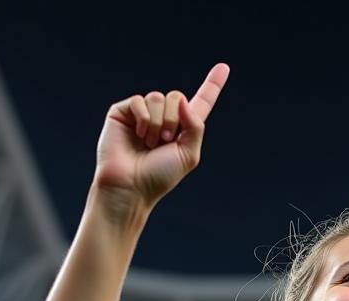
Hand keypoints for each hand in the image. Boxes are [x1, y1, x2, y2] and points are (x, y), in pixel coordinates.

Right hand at [94, 63, 229, 209]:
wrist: (130, 186)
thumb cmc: (159, 177)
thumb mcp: (188, 155)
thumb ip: (195, 127)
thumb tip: (181, 100)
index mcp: (184, 129)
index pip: (201, 102)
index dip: (212, 85)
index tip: (224, 67)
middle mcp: (164, 117)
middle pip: (178, 97)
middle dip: (174, 121)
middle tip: (164, 142)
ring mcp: (143, 113)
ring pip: (159, 97)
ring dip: (158, 123)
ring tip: (149, 143)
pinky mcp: (124, 111)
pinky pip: (140, 100)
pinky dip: (143, 119)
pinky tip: (138, 136)